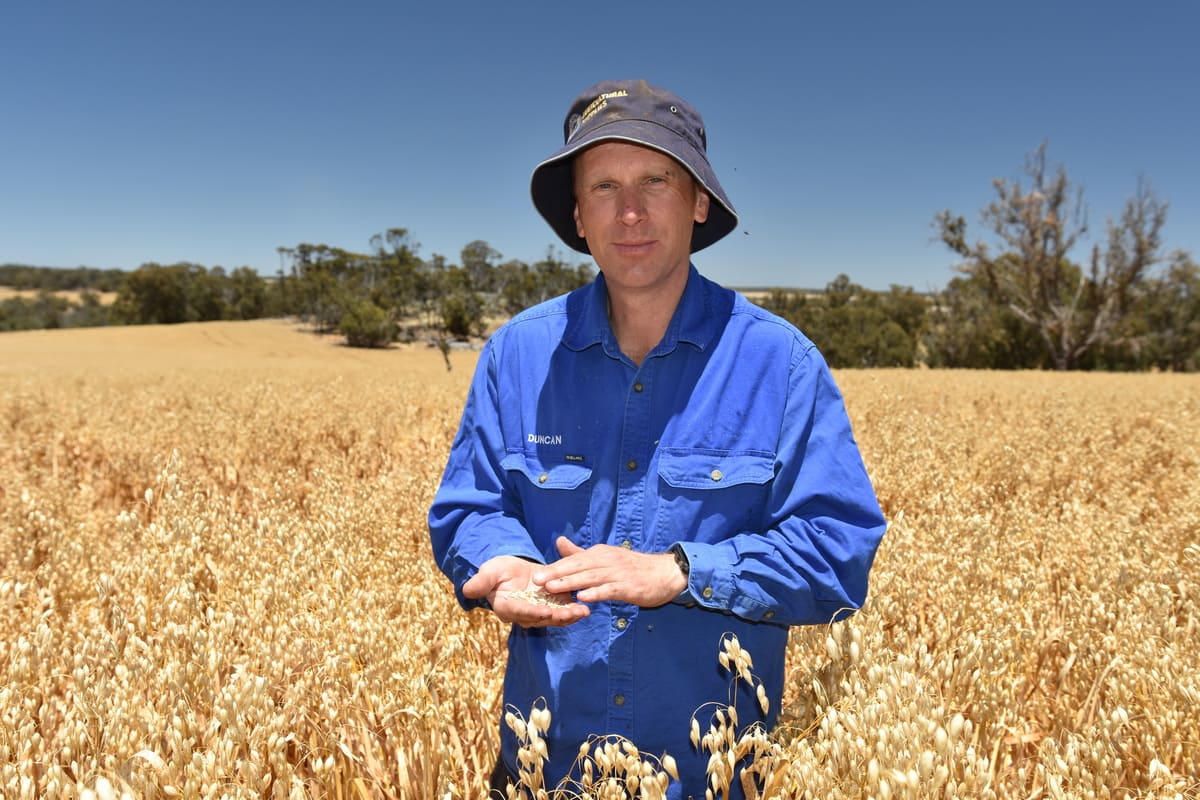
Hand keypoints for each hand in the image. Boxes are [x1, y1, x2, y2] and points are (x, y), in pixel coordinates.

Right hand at [462, 555, 589, 626]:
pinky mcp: (551, 606)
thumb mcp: (488, 572)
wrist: (511, 571)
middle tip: (573, 613)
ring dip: (570, 616)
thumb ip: (480, 582)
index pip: (521, 612)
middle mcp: (524, 614)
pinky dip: (574, 610)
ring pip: (555, 618)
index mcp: (507, 607)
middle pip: (542, 619)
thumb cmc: (497, 572)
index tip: (545, 611)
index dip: (533, 612)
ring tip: (584, 611)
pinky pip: (563, 611)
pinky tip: (587, 606)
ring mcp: (539, 612)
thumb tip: (467, 589)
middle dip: (558, 617)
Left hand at [532, 537, 686, 607]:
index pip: (573, 561)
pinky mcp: (629, 586)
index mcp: (600, 554)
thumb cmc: (633, 568)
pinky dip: (596, 593)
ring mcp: (618, 573)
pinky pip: (610, 589)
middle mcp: (607, 560)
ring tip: (553, 588)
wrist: (665, 573)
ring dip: (571, 582)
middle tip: (537, 581)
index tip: (535, 576)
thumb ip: (581, 553)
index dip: (554, 568)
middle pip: (578, 567)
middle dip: (557, 573)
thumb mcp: (606, 557)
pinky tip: (584, 598)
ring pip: (591, 577)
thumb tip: (559, 541)